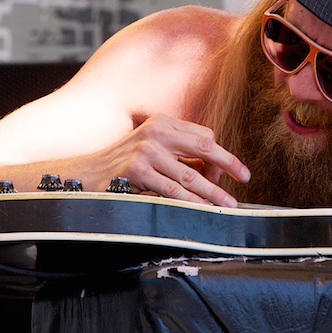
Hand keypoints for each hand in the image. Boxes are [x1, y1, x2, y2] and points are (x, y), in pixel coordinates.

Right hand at [102, 114, 249, 206]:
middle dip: (228, 165)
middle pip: (204, 147)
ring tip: (227, 205)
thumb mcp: (152, 147)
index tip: (234, 172)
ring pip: (191, 175)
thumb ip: (180, 154)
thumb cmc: (125, 164)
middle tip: (245, 179)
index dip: (221, 155)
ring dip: (213, 192)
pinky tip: (202, 210)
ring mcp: (146, 151)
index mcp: (163, 122)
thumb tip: (214, 172)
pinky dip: (190, 202)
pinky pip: (172, 190)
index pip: (204, 136)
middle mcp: (157, 132)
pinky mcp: (138, 171)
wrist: (86, 174)